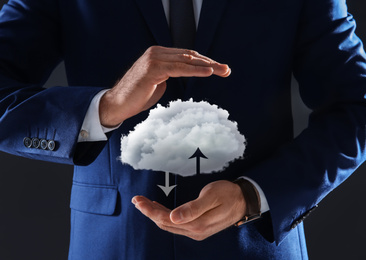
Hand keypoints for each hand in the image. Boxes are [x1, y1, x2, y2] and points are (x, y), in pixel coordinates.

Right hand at [99, 46, 230, 126]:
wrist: (118, 104)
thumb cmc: (137, 96)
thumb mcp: (158, 82)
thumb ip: (170, 75)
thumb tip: (183, 74)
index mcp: (158, 55)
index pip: (186, 56)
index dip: (204, 62)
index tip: (219, 69)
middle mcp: (156, 53)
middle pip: (189, 56)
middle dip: (211, 63)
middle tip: (227, 70)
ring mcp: (154, 59)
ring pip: (187, 60)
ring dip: (208, 66)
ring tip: (223, 71)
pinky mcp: (153, 68)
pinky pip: (179, 68)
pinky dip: (195, 70)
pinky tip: (208, 72)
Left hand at [131, 180, 245, 240]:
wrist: (243, 201)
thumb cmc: (228, 194)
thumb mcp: (211, 197)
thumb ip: (192, 209)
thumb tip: (173, 218)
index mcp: (197, 224)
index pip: (166, 219)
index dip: (150, 211)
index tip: (138, 200)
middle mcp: (194, 231)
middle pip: (165, 223)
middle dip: (149, 212)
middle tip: (137, 199)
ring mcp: (196, 231)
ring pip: (169, 224)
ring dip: (155, 214)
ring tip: (143, 203)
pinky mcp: (197, 227)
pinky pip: (176, 223)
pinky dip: (165, 215)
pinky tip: (159, 208)